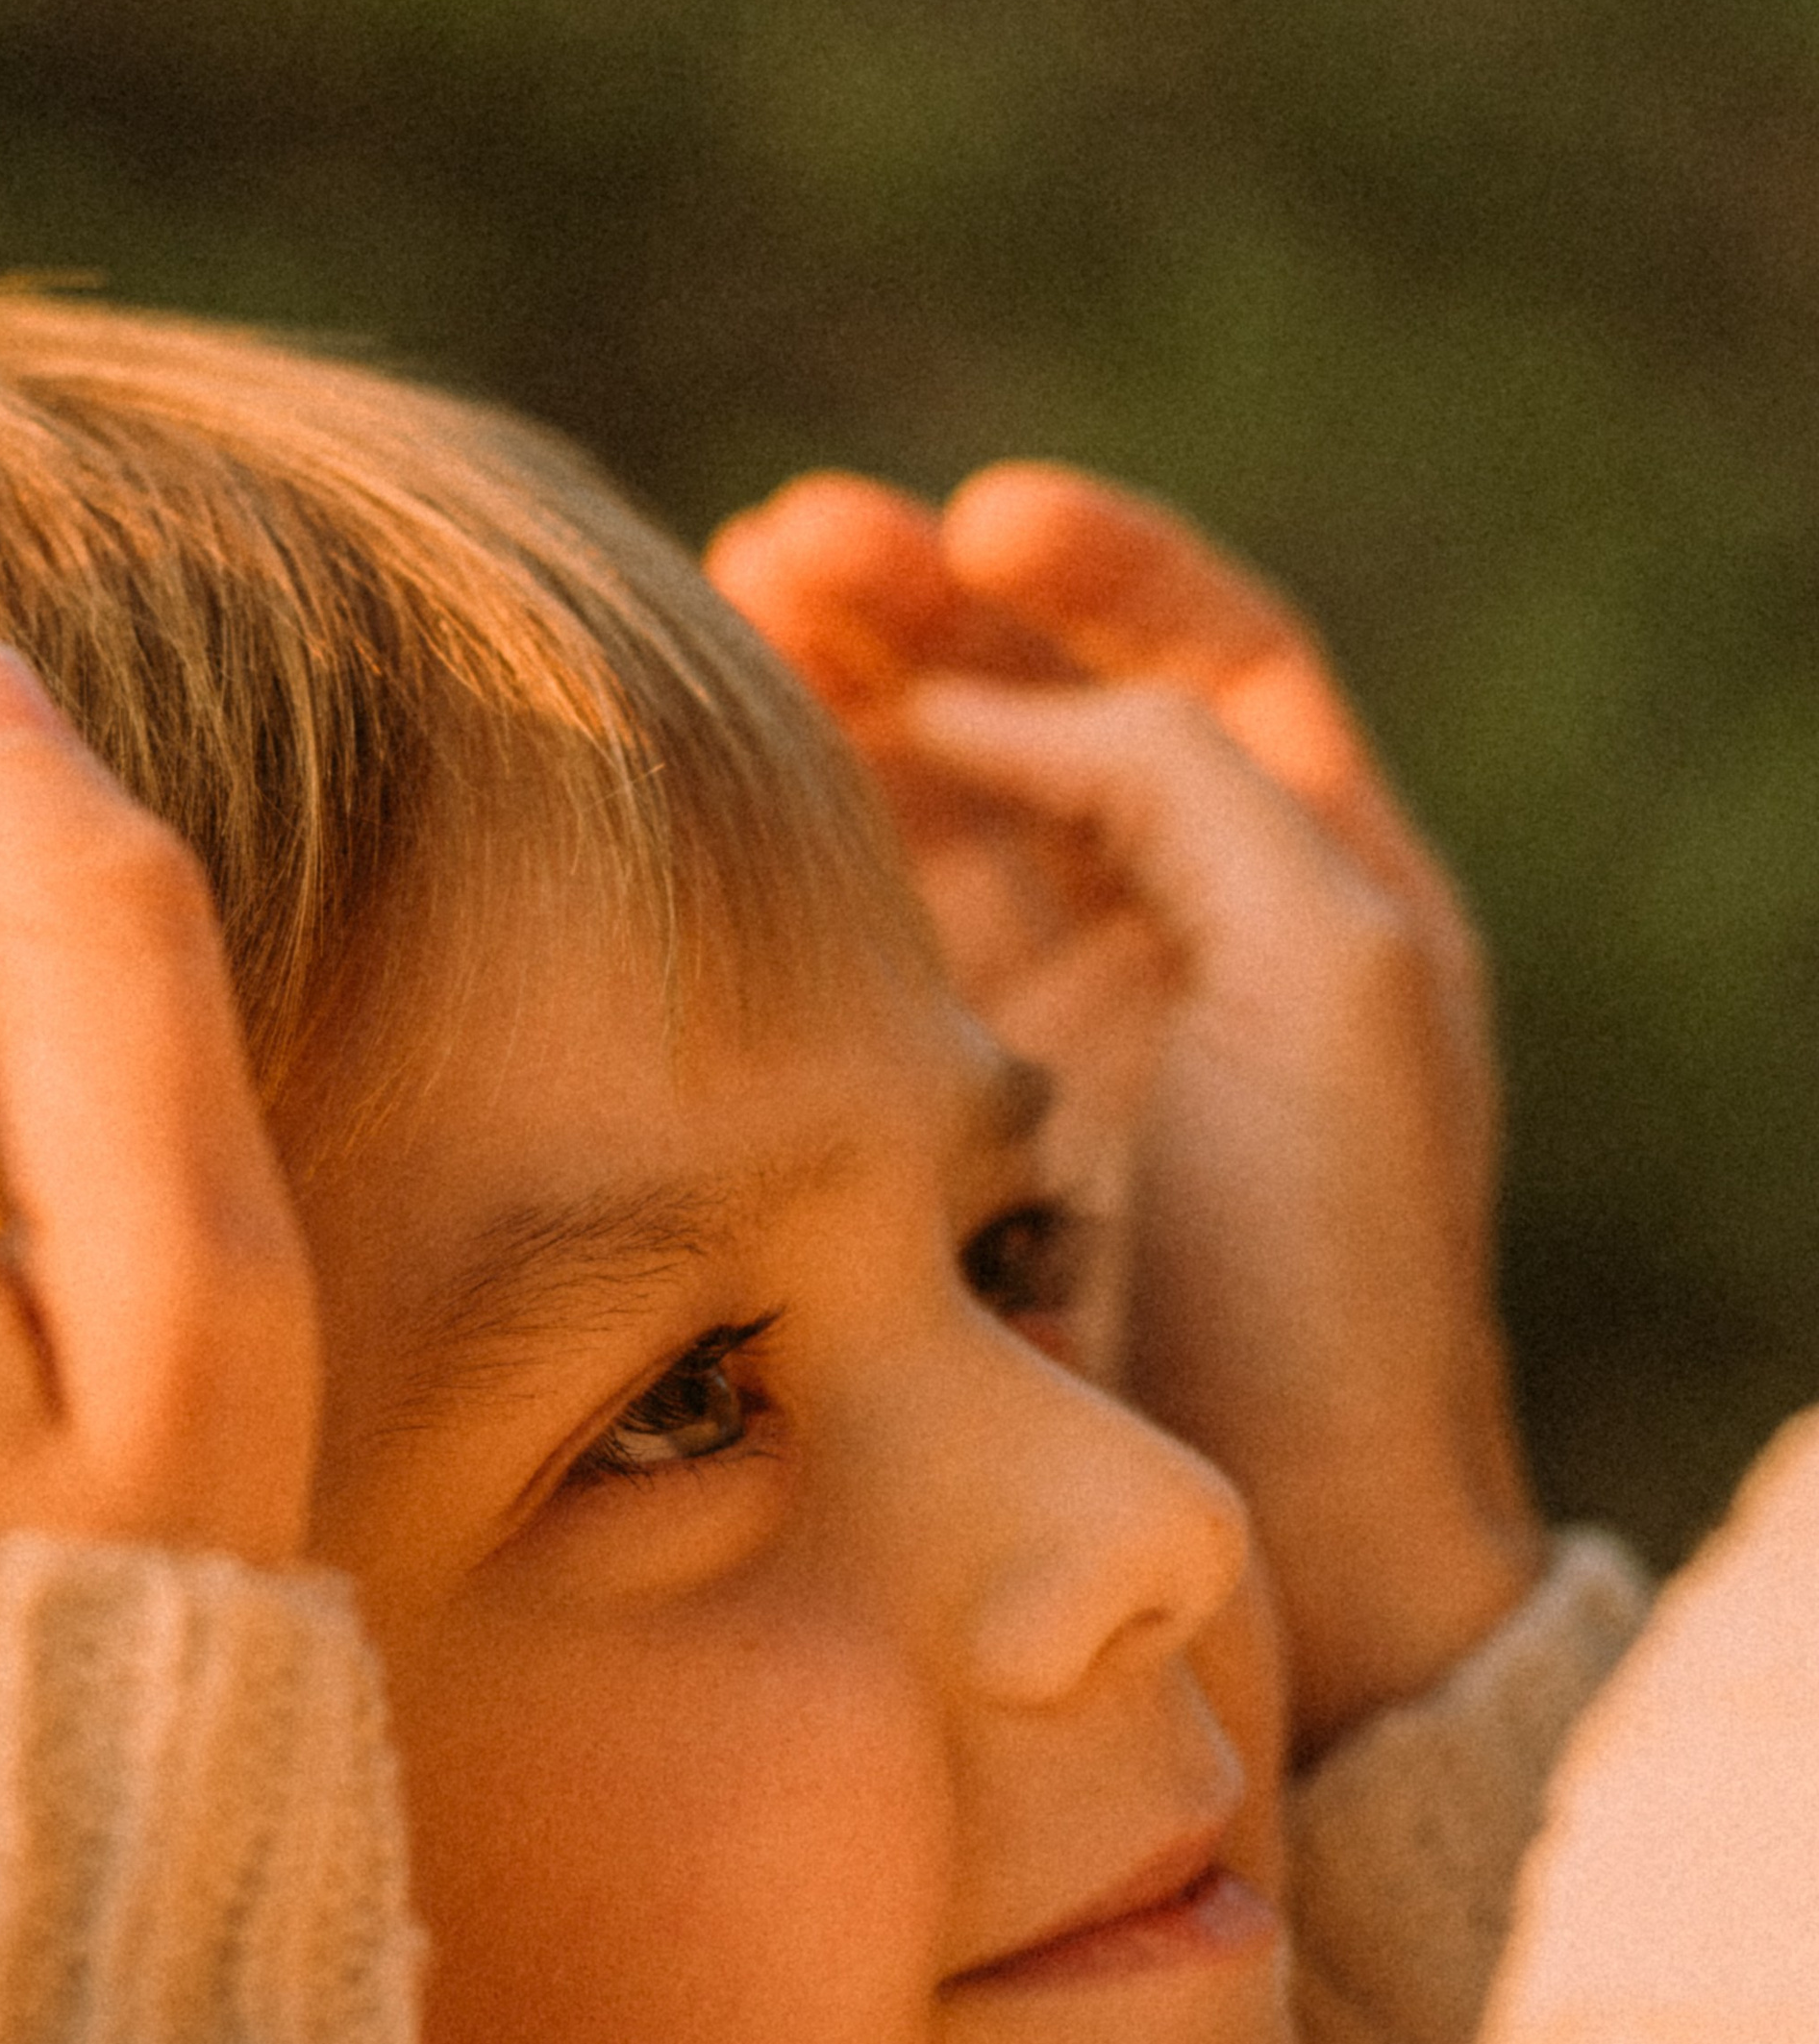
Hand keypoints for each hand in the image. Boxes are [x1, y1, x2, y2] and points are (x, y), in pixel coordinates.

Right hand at [708, 464, 1540, 1752]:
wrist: (1273, 1525)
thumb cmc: (1339, 1257)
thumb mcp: (1328, 967)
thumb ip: (1179, 784)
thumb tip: (996, 698)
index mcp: (1311, 878)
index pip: (1201, 660)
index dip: (1095, 569)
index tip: (982, 518)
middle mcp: (1172, 932)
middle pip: (1033, 713)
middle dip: (917, 613)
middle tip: (784, 543)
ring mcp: (1040, 1027)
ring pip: (921, 815)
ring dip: (829, 705)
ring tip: (719, 607)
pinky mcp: (925, 1120)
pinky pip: (845, 950)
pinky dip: (781, 855)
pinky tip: (704, 785)